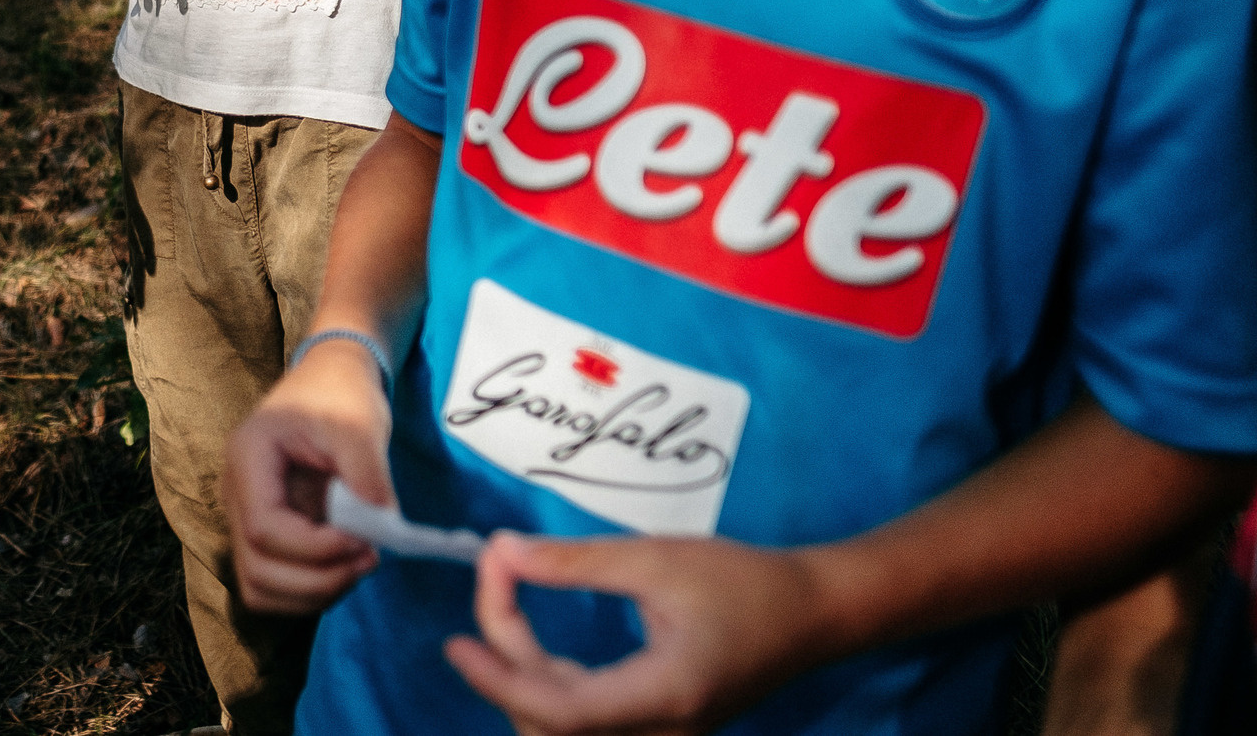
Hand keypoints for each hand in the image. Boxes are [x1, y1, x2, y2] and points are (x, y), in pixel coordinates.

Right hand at [223, 337, 392, 612]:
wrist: (329, 379)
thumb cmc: (340, 393)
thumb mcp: (359, 424)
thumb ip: (367, 475)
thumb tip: (381, 530)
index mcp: (249, 457)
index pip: (264, 527)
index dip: (315, 549)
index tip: (363, 541)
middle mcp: (236, 492)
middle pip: (257, 567)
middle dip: (318, 579)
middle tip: (369, 558)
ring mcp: (246, 516)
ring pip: (259, 586)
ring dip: (311, 593)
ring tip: (357, 565)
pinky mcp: (265, 532)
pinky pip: (272, 582)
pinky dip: (307, 592)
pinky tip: (342, 567)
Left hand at [445, 532, 839, 735]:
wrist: (812, 613)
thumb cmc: (743, 581)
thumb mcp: (656, 558)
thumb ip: (574, 562)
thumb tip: (501, 552)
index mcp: (664, 696)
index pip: (561, 710)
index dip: (499, 680)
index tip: (457, 642)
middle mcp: (661, 732)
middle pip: (553, 724)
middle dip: (506, 661)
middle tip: (494, 579)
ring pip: (565, 730)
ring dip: (523, 676)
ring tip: (504, 604)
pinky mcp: (659, 727)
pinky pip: (586, 722)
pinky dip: (548, 685)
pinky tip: (530, 642)